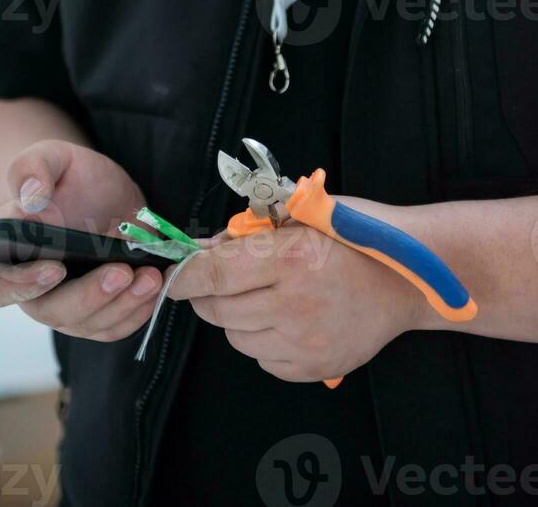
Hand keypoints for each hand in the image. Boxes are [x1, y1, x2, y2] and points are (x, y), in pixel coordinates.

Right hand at [0, 140, 162, 341]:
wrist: (100, 192)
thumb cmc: (67, 177)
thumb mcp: (50, 156)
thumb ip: (32, 168)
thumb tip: (31, 198)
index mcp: (6, 255)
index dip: (20, 285)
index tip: (54, 267)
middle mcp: (32, 288)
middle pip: (51, 311)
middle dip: (88, 297)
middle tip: (121, 272)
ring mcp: (66, 304)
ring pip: (88, 323)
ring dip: (121, 305)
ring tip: (149, 277)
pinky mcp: (99, 311)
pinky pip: (114, 325)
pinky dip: (137, 311)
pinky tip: (155, 286)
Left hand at [165, 216, 421, 381]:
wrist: (410, 280)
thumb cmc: (357, 237)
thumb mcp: (303, 216)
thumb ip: (249, 232)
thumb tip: (200, 248)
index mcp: (292, 257)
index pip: (215, 273)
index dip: (185, 277)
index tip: (174, 277)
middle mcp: (296, 304)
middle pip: (219, 309)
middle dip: (208, 294)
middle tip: (217, 281)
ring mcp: (306, 342)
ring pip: (237, 337)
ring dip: (236, 317)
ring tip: (262, 295)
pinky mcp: (315, 367)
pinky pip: (263, 359)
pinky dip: (262, 340)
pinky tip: (285, 317)